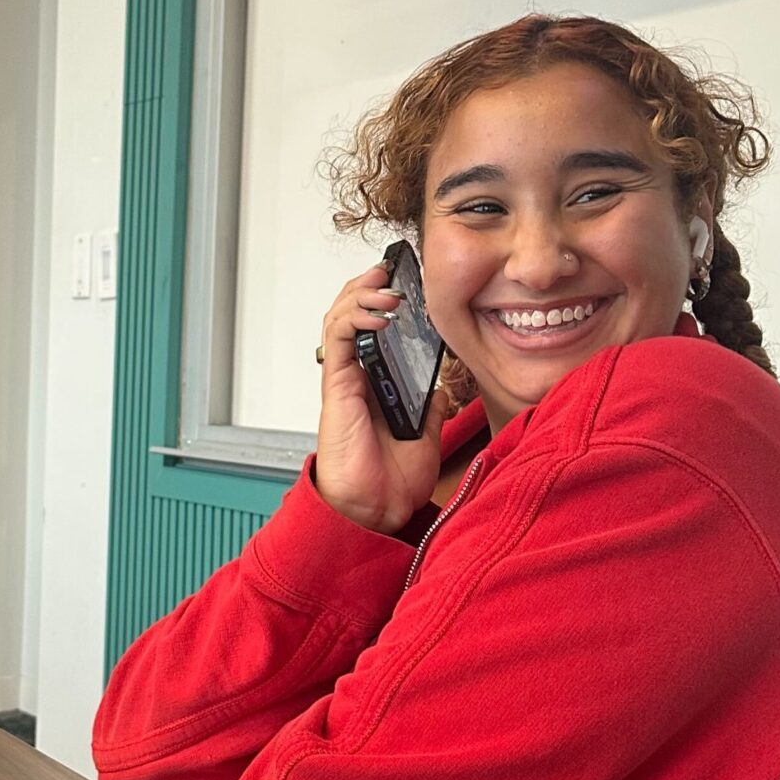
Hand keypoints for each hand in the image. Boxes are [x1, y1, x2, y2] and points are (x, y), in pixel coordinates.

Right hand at [314, 264, 453, 534]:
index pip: (374, 324)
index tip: (409, 279)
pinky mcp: (337, 383)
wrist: (377, 509)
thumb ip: (429, 405)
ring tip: (387, 287)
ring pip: (339, 316)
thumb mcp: (426, 433)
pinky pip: (339, 337)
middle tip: (393, 270)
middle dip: (369, 285)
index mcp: (377, 381)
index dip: (386, 297)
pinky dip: (355, 316)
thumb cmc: (391, 480)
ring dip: (361, 294)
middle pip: (352, 312)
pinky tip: (380, 313)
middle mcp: (357, 374)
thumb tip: (442, 386)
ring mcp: (345, 377)